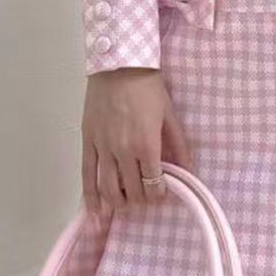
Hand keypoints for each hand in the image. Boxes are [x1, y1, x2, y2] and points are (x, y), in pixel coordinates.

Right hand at [81, 67, 194, 220]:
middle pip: (131, 191)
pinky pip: (86, 175)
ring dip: (118, 203)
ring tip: (124, 205)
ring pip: (108, 188)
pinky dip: (90, 197)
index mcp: (146, 144)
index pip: (152, 185)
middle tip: (144, 198)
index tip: (161, 193)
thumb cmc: (147, 86)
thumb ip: (179, 145)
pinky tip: (95, 212)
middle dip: (140, 200)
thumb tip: (188, 170)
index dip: (158, 195)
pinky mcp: (87, 141)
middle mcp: (123, 151)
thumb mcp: (169, 114)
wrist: (119, 64)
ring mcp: (102, 147)